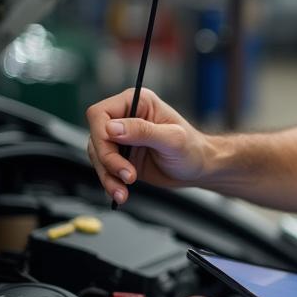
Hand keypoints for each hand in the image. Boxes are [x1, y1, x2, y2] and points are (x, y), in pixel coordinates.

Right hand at [86, 87, 210, 204]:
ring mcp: (122, 139)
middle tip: (127, 175)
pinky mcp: (121, 157)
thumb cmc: (194, 149)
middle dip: (108, 160)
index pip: (100, 113)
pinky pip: (104, 170)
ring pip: (97, 155)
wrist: (200, 169)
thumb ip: (143, 131)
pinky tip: (121, 193)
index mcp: (138, 103)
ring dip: (107, 176)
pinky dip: (110, 183)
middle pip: (96, 137)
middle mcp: (126, 118)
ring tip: (122, 191)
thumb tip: (112, 127)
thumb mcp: (173, 139)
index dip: (101, 133)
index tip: (115, 151)